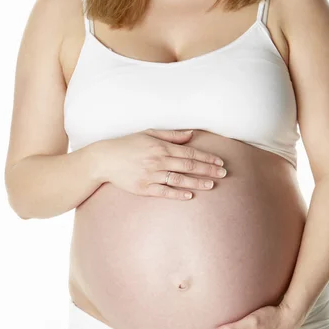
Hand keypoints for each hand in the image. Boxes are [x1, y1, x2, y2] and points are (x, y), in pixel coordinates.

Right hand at [91, 128, 226, 199]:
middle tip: (223, 174)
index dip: (206, 158)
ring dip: (197, 182)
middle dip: (208, 170)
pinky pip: (164, 191)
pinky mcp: (143, 188)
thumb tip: (192, 134)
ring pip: (179, 179)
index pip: (190, 153)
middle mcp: (158, 160)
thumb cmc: (127, 145)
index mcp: (161, 147)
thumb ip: (172, 135)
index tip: (219, 162)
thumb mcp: (149, 133)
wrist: (104, 160)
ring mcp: (151, 175)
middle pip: (188, 166)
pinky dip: (177, 193)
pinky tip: (190, 194)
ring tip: (211, 185)